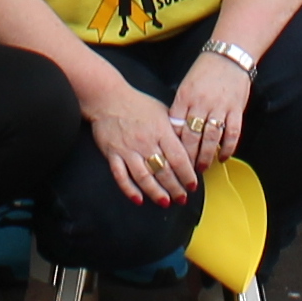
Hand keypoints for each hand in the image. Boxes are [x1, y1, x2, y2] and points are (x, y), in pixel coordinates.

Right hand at [88, 74, 196, 206]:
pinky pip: (121, 176)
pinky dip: (129, 190)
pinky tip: (138, 200)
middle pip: (163, 171)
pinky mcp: (112, 154)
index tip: (193, 185)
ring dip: (156, 192)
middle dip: (175, 188)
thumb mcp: (162, 111)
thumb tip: (191, 144)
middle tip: (182, 199)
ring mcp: (128, 150)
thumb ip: (175, 128)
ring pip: (144, 177)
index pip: (178, 157)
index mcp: (161, 130)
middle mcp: (145, 142)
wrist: (107, 98)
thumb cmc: (137, 104)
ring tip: (165, 202)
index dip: (187, 174)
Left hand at [167, 48, 253, 170]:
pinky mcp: (236, 109)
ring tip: (202, 168)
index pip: (175, 127)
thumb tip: (173, 132)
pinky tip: (224, 157)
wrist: (229, 55)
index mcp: (185, 97)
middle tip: (185, 170)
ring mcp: (220, 107)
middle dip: (188, 157)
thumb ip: (180, 108)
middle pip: (192, 136)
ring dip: (206, 156)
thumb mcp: (185, 86)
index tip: (171, 159)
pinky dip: (228, 147)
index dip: (173, 145)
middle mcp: (201, 103)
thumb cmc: (204, 71)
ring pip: (211, 138)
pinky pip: (232, 133)